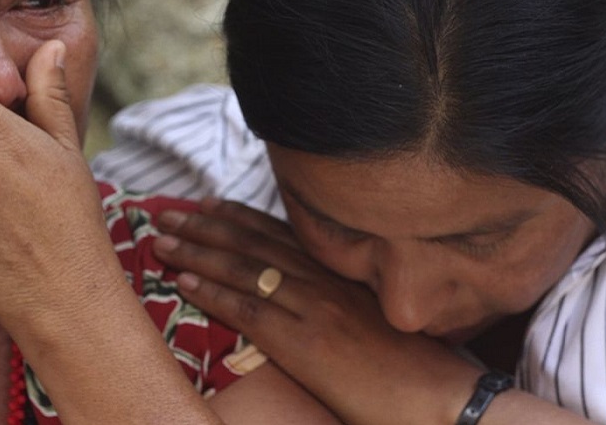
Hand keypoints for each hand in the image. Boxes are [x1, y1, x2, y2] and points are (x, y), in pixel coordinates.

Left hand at [152, 198, 483, 424]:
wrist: (445, 400)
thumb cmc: (420, 370)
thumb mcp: (380, 323)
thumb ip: (346, 304)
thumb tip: (316, 304)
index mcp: (344, 276)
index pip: (280, 234)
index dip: (238, 217)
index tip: (207, 205)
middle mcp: (326, 282)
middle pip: (254, 242)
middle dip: (205, 226)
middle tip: (166, 213)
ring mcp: (315, 309)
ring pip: (243, 269)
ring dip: (196, 251)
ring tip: (160, 239)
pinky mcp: (305, 343)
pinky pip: (248, 310)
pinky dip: (212, 292)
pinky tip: (183, 280)